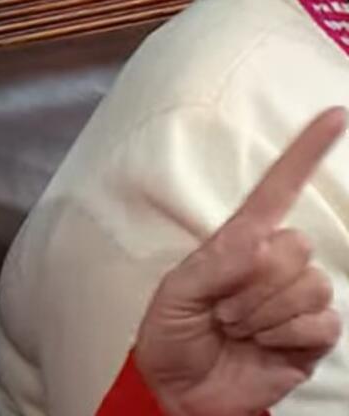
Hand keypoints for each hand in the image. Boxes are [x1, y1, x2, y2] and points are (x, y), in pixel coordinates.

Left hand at [135, 107, 344, 415]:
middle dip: (251, 283)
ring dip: (264, 313)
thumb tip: (258, 241)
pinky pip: (321, 321)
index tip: (334, 115)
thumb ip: (213, 263)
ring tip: (236, 328)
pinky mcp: (315, 335)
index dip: (305, 154)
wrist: (182, 393)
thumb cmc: (171, 337)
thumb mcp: (174, 295)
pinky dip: (285, 335)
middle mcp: (273, 263)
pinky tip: (262, 344)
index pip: (276, 190)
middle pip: (293, 246)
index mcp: (237, 242)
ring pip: (308, 285)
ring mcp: (298, 298)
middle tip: (222, 311)